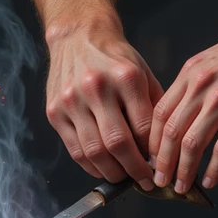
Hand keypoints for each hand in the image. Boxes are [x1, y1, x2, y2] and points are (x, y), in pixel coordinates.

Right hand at [45, 14, 163, 185]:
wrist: (78, 36)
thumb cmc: (116, 58)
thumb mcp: (144, 73)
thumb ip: (154, 108)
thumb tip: (163, 149)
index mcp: (126, 77)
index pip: (144, 128)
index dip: (154, 154)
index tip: (160, 167)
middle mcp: (96, 88)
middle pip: (118, 144)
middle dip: (135, 170)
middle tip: (145, 181)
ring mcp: (71, 100)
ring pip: (94, 152)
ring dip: (113, 173)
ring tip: (125, 178)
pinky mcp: (54, 112)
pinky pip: (74, 150)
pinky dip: (91, 166)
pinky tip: (104, 169)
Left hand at [148, 7, 217, 192]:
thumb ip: (200, 82)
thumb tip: (187, 110)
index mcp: (192, 72)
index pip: (160, 112)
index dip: (152, 140)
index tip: (152, 157)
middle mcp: (202, 86)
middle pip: (170, 132)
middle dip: (162, 162)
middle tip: (160, 180)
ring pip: (192, 145)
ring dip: (184, 171)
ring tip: (181, 187)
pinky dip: (214, 170)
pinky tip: (210, 180)